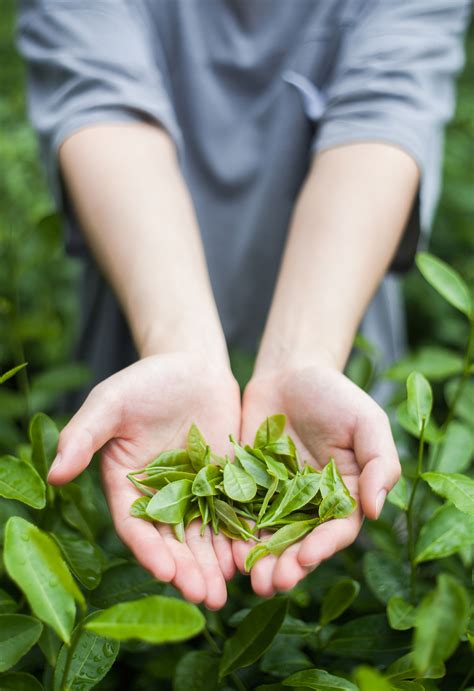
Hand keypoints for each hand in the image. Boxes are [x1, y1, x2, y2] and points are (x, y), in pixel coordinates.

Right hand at [48, 353, 240, 609]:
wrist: (192, 365)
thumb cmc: (144, 381)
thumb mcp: (110, 403)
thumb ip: (84, 436)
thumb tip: (54, 474)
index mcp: (128, 485)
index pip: (136, 526)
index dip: (150, 550)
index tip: (165, 571)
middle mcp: (162, 496)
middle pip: (175, 540)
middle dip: (190, 569)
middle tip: (206, 596)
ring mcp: (197, 491)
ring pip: (206, 534)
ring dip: (216, 563)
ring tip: (228, 590)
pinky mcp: (226, 481)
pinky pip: (234, 512)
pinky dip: (241, 535)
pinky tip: (253, 555)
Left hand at [232, 361, 400, 595]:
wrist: (290, 373)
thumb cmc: (335, 395)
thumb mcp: (367, 422)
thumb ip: (379, 463)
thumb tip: (376, 511)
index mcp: (343, 496)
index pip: (337, 531)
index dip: (323, 547)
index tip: (306, 557)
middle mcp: (309, 506)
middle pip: (299, 544)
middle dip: (286, 566)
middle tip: (270, 582)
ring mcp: (275, 499)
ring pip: (267, 538)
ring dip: (258, 561)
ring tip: (247, 577)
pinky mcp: (245, 487)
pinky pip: (237, 513)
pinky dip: (232, 533)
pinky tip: (223, 547)